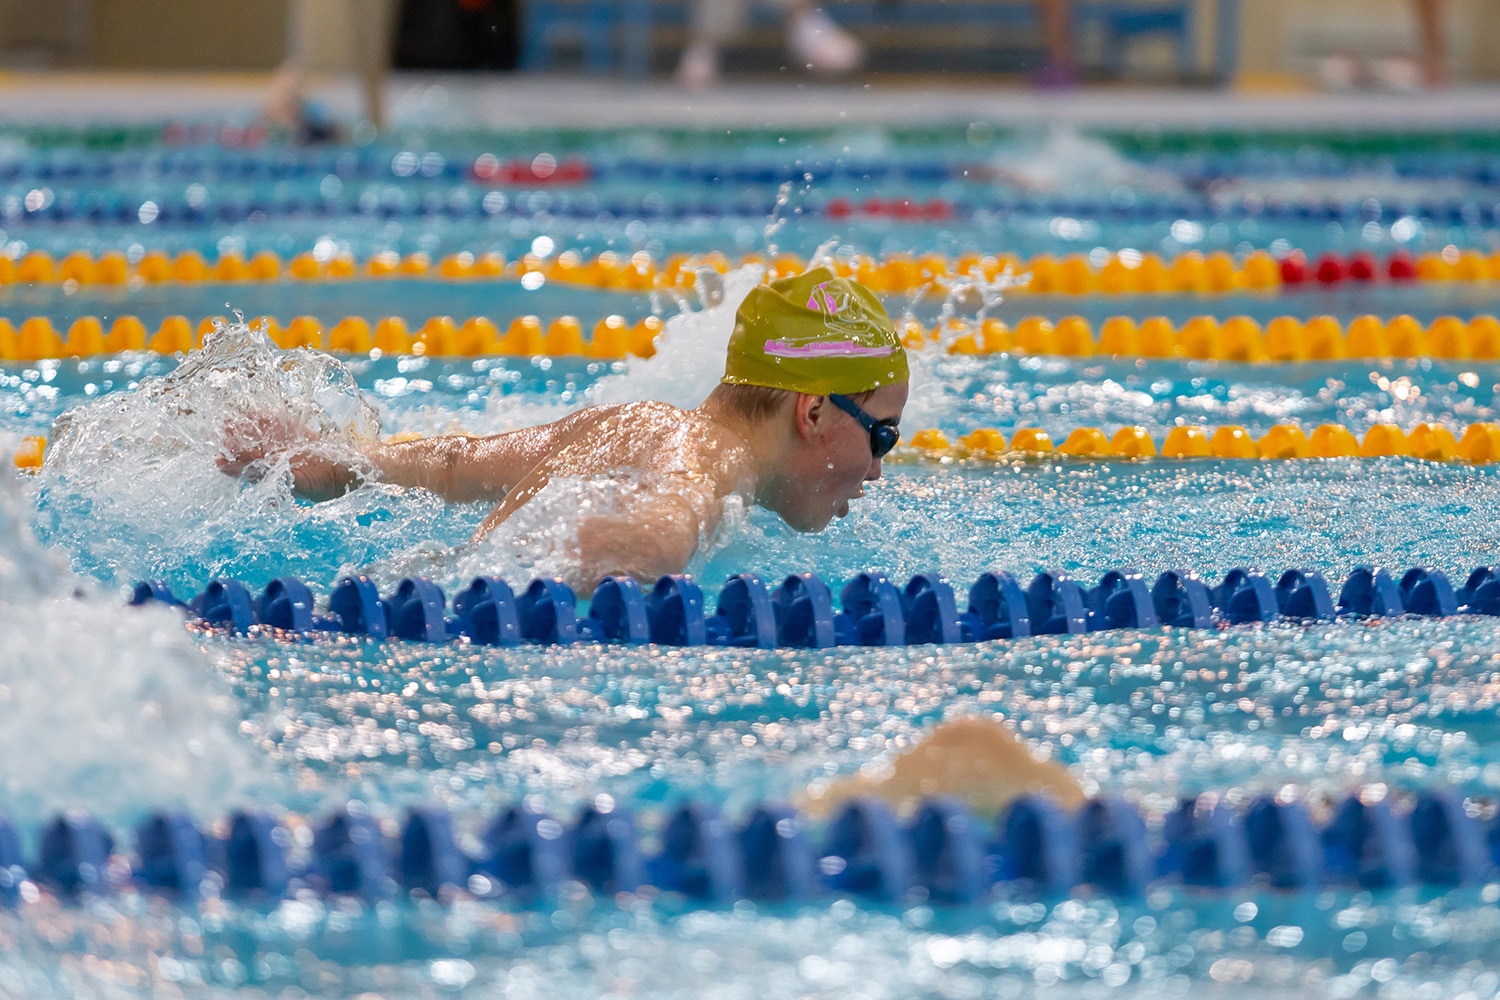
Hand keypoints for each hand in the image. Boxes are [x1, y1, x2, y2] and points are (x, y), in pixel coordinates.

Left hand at [218, 413, 358, 499]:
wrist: (347, 471)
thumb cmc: (325, 483)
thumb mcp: (302, 483)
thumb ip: (281, 478)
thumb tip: (256, 474)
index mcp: (275, 474)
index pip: (249, 469)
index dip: (233, 465)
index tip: (218, 460)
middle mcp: (277, 460)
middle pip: (250, 450)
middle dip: (235, 442)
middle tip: (221, 430)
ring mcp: (286, 447)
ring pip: (261, 437)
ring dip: (246, 429)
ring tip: (229, 420)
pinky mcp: (296, 435)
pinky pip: (278, 425)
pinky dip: (266, 418)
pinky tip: (253, 412)